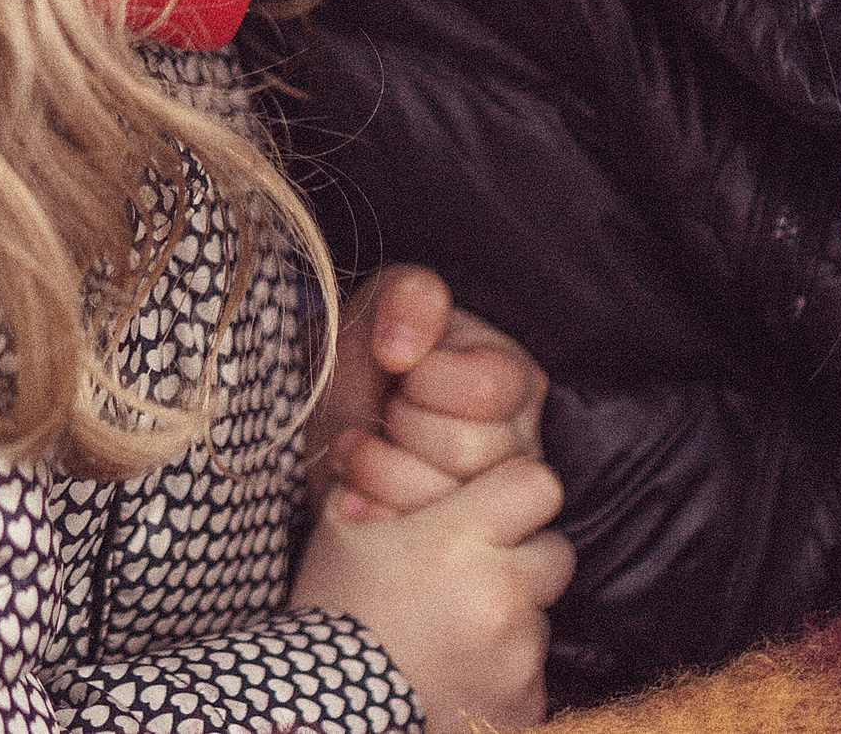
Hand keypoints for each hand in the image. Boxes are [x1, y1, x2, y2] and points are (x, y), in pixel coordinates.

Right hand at [292, 453, 575, 730]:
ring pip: (542, 614)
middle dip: (521, 556)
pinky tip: (458, 672)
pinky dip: (504, 670)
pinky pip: (533, 672)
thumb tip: (376, 442)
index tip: (491, 504)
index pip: (538, 485)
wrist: (318, 716)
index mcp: (459, 541)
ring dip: (511, 616)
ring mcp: (519, 657)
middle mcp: (502, 596)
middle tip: (475, 571)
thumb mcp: (340, 534)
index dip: (515, 490)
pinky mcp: (525, 706)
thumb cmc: (328, 615)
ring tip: (453, 631)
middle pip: (556, 551)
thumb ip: (377, 482)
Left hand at [311, 265, 546, 518]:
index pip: (485, 389)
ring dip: (381, 472)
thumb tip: (402, 351)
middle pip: (468, 451)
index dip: (423, 382)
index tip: (400, 374)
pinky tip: (359, 497)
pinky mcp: (456, 543)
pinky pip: (424, 543)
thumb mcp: (379, 311)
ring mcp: (491, 505)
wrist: (322, 432)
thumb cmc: (361, 368)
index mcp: (514, 379)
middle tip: (384, 417)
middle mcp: (518, 446)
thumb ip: (408, 298)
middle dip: (402, 428)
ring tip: (361, 453)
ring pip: (446, 501)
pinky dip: (374, 515)